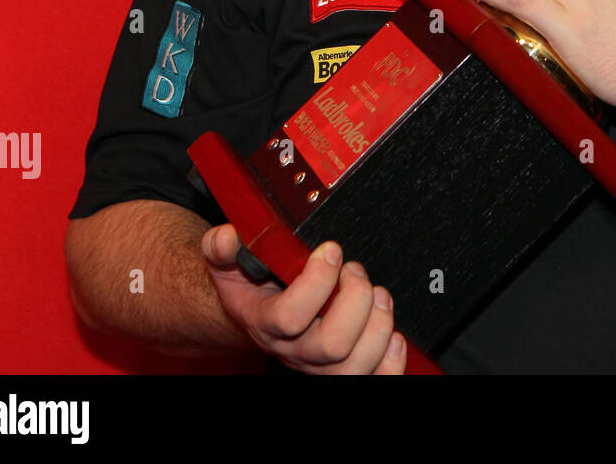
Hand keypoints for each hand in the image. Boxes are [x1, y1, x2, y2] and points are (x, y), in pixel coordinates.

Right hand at [202, 224, 405, 374]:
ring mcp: (320, 364)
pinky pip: (375, 380)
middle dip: (355, 299)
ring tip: (378, 293)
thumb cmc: (252, 285)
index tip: (331, 249)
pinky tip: (393, 334)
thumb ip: (221, 247)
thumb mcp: (230, 261)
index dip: (317, 281)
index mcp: (265, 323)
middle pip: (332, 345)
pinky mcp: (345, 368)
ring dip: (379, 324)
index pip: (290, 317)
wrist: (259, 312)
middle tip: (355, 271)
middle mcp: (294, 350)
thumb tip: (227, 236)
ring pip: (355, 365)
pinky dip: (391, 361)